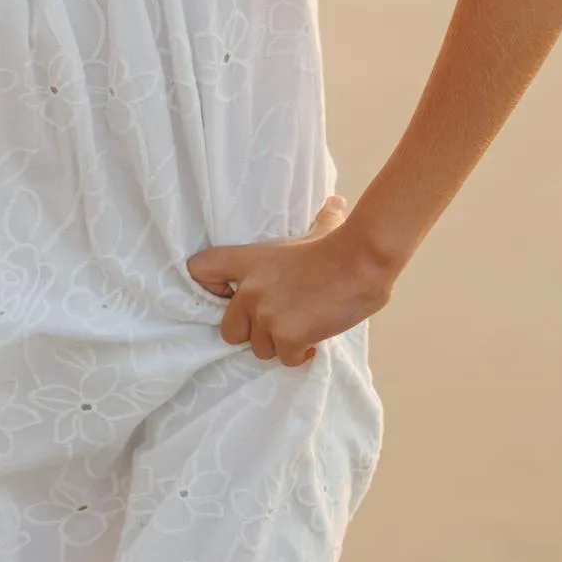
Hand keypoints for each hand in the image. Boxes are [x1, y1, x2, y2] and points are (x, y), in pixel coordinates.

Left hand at [185, 196, 393, 366]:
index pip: (200, 269)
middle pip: (229, 330)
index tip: (228, 295)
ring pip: (260, 349)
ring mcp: (267, 315)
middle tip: (279, 323)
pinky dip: (299, 354)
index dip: (210, 287)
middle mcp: (250, 290)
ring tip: (302, 329)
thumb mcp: (320, 231)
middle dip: (253, 332)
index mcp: (250, 260)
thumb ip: (320, 221)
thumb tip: (335, 202)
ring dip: (280, 345)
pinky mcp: (287, 337)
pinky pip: (285, 359)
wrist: (361, 262)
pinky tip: (314, 341)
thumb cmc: (341, 245)